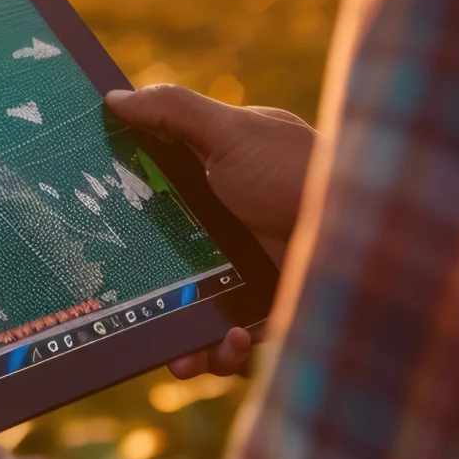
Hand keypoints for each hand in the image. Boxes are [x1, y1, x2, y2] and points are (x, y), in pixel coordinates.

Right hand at [104, 85, 314, 377]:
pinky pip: (231, 347)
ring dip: (183, 345)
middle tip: (119, 316)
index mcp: (208, 180)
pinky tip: (233, 345)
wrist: (371, 232)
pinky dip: (224, 356)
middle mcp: (222, 229)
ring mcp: (243, 275)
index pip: (150, 195)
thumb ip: (172, 112)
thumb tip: (112, 98)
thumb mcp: (230, 132)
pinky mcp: (266, 313)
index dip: (120, 214)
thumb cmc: (298, 171)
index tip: (87, 231)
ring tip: (183, 360)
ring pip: (191, 317)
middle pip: (162, 266)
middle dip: (141, 298)